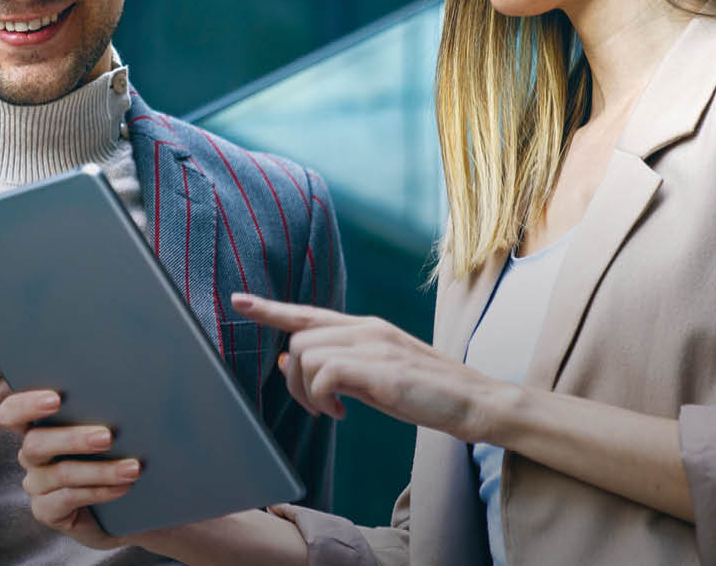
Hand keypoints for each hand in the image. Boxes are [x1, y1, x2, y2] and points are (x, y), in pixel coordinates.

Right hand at [0, 295, 9, 469]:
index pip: (9, 316)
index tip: (16, 322)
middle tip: (20, 348)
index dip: (15, 320)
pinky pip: (17, 410)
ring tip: (4, 375)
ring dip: (18, 376)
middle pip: (22, 348)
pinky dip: (15, 404)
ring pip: (21, 379)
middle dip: (21, 348)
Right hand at [0, 390, 140, 550]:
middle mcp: (31, 454)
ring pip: (61, 473)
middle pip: (36, 443)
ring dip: (101, 470)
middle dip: (73, 438)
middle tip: (108, 437)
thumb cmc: (111, 458)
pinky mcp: (45, 510)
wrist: (119, 507)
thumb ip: (98, 416)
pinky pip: (69, 498)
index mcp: (37, 425)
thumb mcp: (104, 434)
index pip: (13, 412)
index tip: (56, 399)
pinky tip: (122, 487)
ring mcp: (36, 484)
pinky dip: (100, 491)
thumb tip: (122, 401)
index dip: (27, 405)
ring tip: (131, 468)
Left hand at [233, 293, 504, 443]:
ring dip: (307, 391)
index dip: (270, 310)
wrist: (476, 402)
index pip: (308, 314)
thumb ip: (334, 367)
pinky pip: (324, 374)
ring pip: (305, 355)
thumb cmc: (426, 394)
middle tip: (318, 408)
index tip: (239, 302)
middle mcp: (366, 329)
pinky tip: (342, 414)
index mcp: (366, 328)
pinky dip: (323, 399)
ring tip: (333, 411)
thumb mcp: (373, 377)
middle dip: (294, 379)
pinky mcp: (379, 368)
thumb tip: (286, 365)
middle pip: (298, 338)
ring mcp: (374, 345)